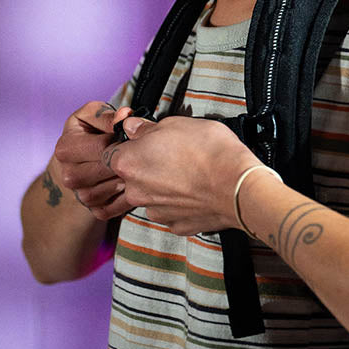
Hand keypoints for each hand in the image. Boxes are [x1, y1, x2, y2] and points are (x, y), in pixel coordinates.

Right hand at [53, 101, 133, 220]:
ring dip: (129, 177)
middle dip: (127, 160)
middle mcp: (69, 175)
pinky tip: (134, 182)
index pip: (102, 147)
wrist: (78, 163)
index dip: (120, 140)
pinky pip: (116, 206)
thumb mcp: (92, 115)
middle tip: (140, 152)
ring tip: (138, 166)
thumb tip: (124, 115)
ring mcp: (80, 195)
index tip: (130, 135)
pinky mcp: (94, 209)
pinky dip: (129, 195)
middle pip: (108, 169)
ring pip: (112, 189)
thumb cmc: (88, 133)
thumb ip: (107, 115)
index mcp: (66, 149)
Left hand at [104, 115, 259, 234]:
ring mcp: (156, 212)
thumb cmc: (209, 150)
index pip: (110, 155)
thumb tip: (133, 128)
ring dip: (164, 186)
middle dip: (147, 166)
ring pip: (151, 195)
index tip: (142, 142)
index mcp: (129, 163)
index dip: (127, 147)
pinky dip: (180, 202)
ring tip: (190, 172)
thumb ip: (146, 128)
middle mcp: (136, 191)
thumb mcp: (176, 123)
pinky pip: (171, 211)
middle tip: (172, 154)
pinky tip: (197, 190)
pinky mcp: (175, 224)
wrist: (238, 186)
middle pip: (131, 177)